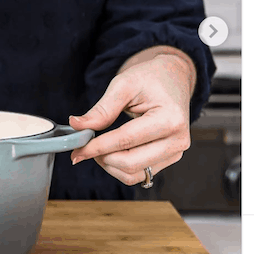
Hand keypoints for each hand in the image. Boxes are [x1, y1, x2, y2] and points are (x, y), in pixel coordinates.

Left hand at [68, 51, 194, 185]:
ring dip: (110, 165)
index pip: (126, 140)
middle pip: (130, 163)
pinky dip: (120, 168)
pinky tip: (112, 152)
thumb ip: (102, 109)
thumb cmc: (152, 78)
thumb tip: (77, 126)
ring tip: (99, 148)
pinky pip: (140, 174)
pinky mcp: (170, 158)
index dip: (97, 147)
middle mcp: (177, 140)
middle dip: (102, 157)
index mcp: (170, 119)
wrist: (174, 79)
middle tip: (85, 146)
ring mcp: (175, 152)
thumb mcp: (124, 85)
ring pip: (133, 174)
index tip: (76, 149)